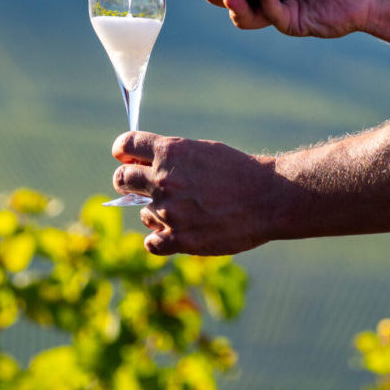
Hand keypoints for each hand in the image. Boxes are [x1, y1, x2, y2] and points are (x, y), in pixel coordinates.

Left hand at [111, 131, 280, 255]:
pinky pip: (151, 243)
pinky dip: (159, 239)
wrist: (268, 198)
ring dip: (155, 211)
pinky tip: (174, 232)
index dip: (123, 152)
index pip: (124, 145)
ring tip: (182, 209)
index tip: (128, 157)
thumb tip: (144, 164)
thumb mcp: (202, 151)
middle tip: (142, 185)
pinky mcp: (180, 239)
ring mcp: (169, 211)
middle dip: (128, 180)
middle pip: (122, 179)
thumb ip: (171, 157)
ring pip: (142, 213)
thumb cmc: (239, 171)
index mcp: (169, 152)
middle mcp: (163, 180)